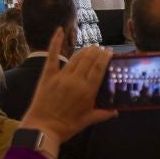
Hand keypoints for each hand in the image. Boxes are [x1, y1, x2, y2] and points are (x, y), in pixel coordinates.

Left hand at [19, 28, 114, 143]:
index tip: (109, 52)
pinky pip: (53, 55)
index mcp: (88, 90)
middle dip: (97, 51)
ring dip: (85, 49)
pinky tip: (59, 30)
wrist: (43, 129)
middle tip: (100, 49)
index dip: (105, 57)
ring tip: (90, 47)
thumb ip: (103, 114)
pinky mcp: (48, 75)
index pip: (100, 67)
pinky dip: (55, 41)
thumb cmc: (67, 126)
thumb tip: (116, 111)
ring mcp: (62, 76)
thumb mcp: (87, 121)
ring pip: (76, 56)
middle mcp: (76, 80)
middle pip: (89, 59)